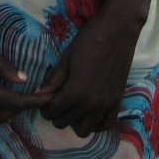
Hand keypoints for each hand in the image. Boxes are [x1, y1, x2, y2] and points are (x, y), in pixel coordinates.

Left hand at [37, 12, 140, 136]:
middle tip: (57, 100)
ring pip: (84, 130)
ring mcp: (106, 105)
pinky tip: (90, 112)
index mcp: (76, 92)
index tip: (45, 100)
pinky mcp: (118, 101)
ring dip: (74, 121)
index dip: (45, 107)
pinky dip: (96, 124)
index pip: (53, 112)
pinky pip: (106, 125)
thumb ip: (54, 80)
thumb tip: (39, 94)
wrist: (118, 28)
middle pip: (65, 122)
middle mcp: (91, 104)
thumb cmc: (90, 39)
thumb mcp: (67, 57)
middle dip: (57, 113)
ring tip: (73, 106)